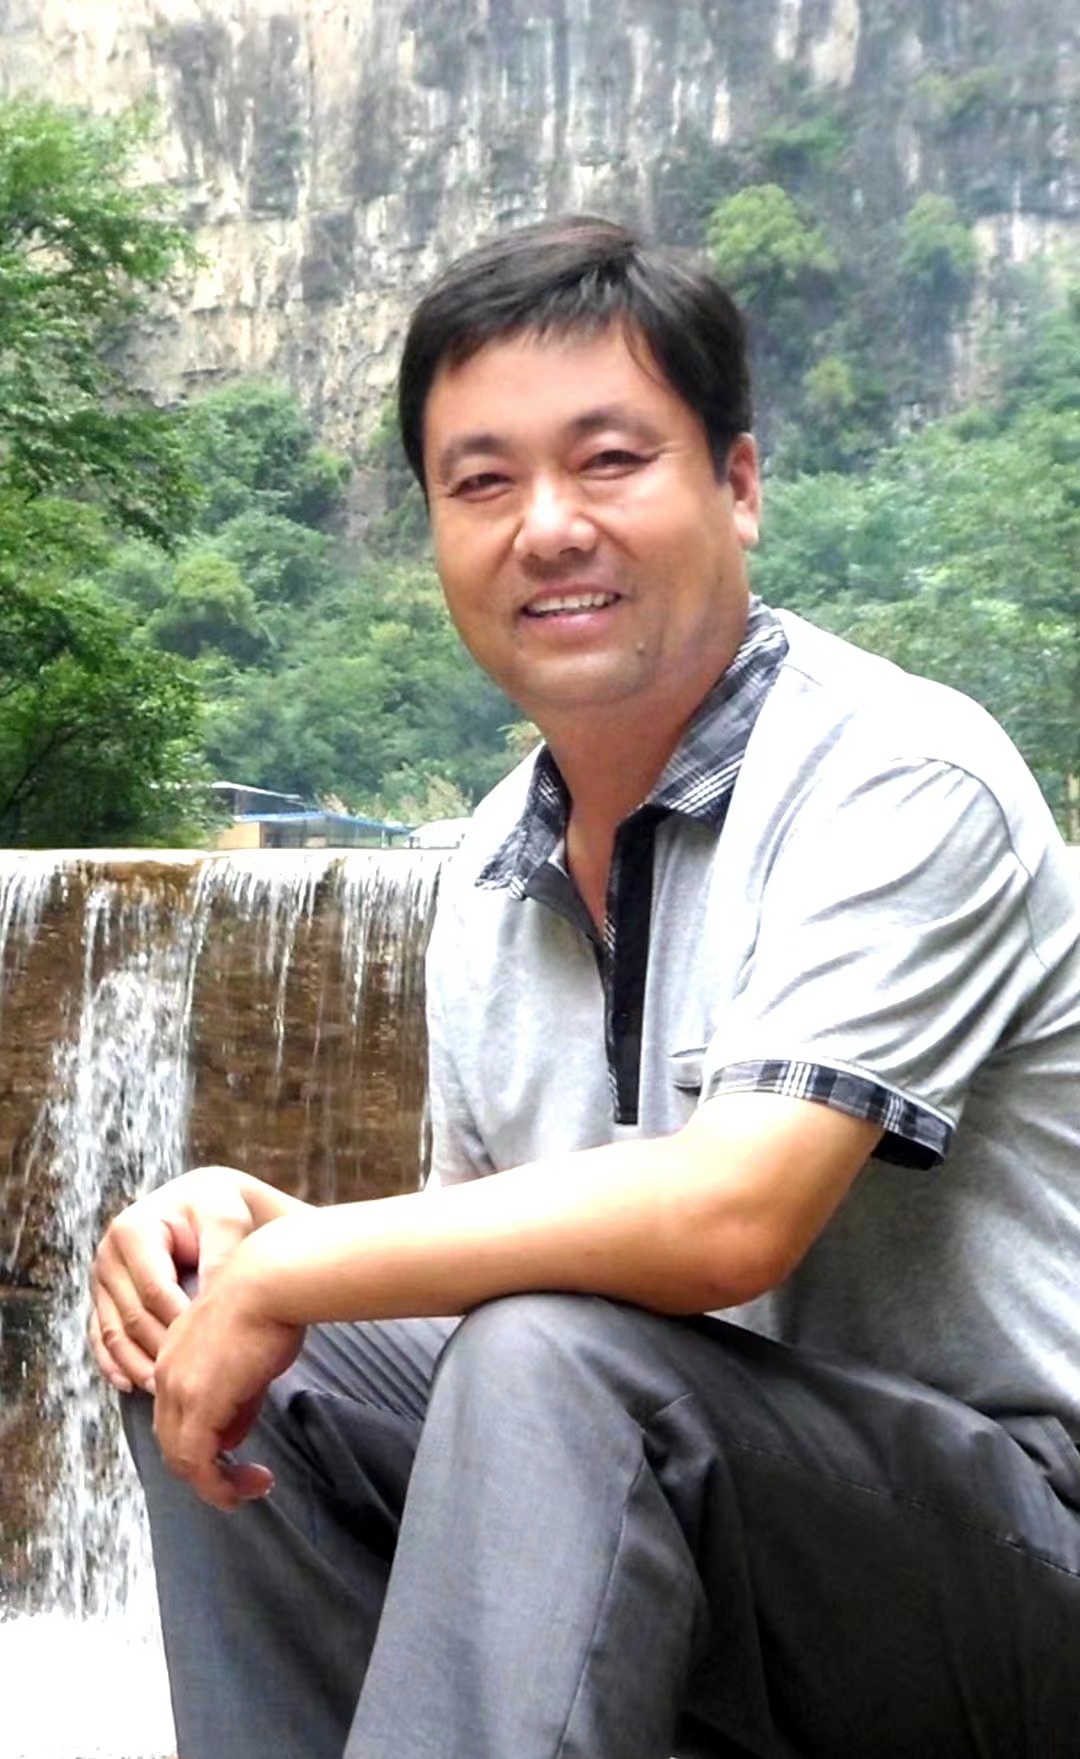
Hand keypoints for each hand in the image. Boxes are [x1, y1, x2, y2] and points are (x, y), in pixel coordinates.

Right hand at [90, 1165, 259, 1393]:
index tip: (210, 1350)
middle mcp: (108, 1254)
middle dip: (161, 1350)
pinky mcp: (104, 1297)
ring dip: (137, 1365)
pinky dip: (114, 1363)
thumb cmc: (219, 1209)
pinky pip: (101, 1337)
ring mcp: (102, 1278)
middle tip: (192, 1382)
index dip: (181, 1323)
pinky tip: (133, 1384)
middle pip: (131, 1317)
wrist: (206, 1202)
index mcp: (133, 1230)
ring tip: (165, 1390)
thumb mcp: (226, 1221)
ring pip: (113, 1333)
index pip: (154, 1291)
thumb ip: (220, 1257)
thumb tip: (212, 1304)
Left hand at [150, 1255, 304, 1510]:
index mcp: (174, 1355)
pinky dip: (219, 1485)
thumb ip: (236, 1399)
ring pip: (181, 1459)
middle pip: (172, 1442)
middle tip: (244, 1480)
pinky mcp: (199, 1406)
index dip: (202, 1441)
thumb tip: (231, 1437)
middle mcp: (166, 1374)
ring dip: (214, 1482)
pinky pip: (198, 1464)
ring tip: (249, 1487)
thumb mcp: (247, 1355)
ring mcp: (179, 1391)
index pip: (175, 1414)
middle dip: (206, 1470)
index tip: (238, 1452)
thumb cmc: (270, 1302)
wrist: (270, 1282)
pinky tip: (246, 1487)